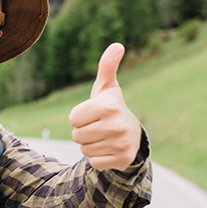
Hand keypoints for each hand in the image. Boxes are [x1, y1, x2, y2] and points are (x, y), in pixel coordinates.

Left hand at [68, 42, 141, 170]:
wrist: (133, 134)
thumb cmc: (111, 107)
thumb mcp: (106, 87)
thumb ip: (107, 66)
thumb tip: (117, 45)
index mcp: (109, 106)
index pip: (73, 118)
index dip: (79, 116)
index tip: (93, 113)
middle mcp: (117, 126)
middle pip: (76, 135)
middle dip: (83, 131)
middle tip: (98, 125)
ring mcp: (120, 145)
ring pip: (84, 149)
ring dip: (90, 144)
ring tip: (103, 136)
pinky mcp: (121, 160)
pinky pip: (93, 162)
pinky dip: (97, 157)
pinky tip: (108, 148)